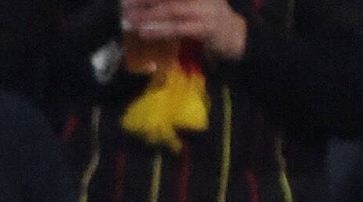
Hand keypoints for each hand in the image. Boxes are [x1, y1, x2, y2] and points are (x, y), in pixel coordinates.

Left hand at [122, 0, 247, 60]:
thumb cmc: (211, 20)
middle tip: (125, 3)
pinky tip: (145, 32)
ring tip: (130, 18)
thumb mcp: (194, 5)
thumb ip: (174, 5)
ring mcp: (205, 10)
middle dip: (145, 0)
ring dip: (148, 15)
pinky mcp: (205, 28)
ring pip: (171, 10)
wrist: (237, 37)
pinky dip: (159, 30)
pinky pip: (177, 28)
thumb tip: (145, 8)